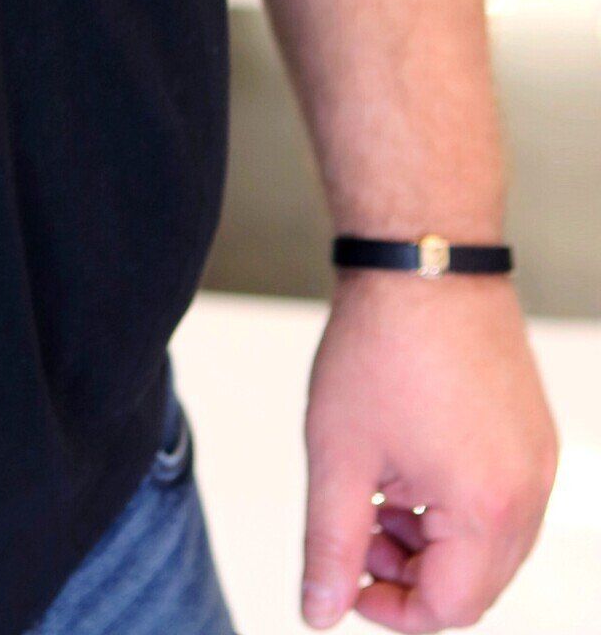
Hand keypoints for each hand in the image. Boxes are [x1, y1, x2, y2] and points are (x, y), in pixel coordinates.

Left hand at [300, 273, 557, 627]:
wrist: (421, 259)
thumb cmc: (385, 343)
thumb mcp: (339, 456)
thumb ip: (330, 545)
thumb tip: (320, 610)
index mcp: (488, 510)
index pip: (448, 609)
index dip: (389, 607)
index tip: (348, 579)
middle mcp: (529, 490)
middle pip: (474, 581)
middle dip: (410, 571)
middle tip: (358, 528)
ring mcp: (537, 458)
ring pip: (488, 540)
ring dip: (431, 536)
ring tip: (378, 488)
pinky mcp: (532, 429)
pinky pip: (501, 495)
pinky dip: (455, 499)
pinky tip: (408, 461)